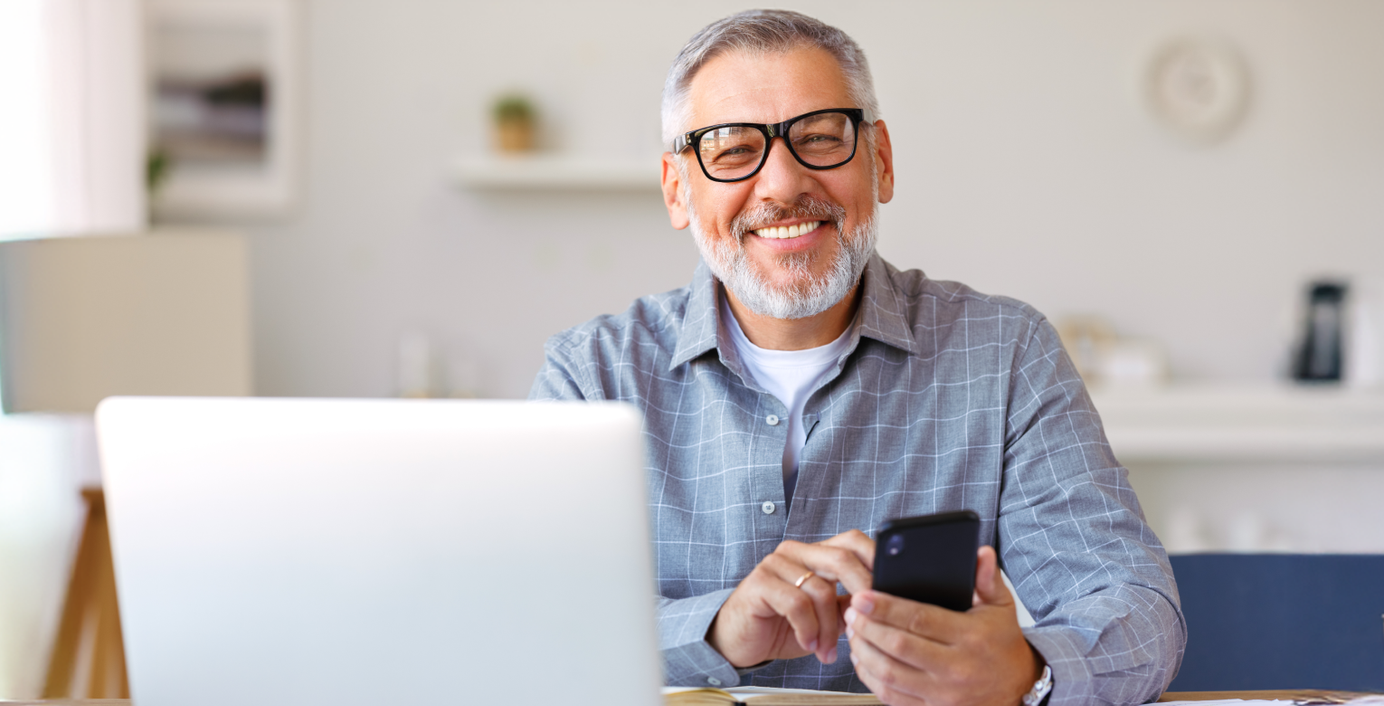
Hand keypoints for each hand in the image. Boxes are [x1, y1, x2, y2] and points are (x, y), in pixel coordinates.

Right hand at [708, 530, 874, 667]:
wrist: (740, 640)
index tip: (891, 591)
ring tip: (826, 649)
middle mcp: (796, 552)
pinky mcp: (759, 582)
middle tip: (867, 622)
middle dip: (861, 592)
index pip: (852, 541)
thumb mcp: (825, 616)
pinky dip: (808, 630)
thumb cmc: (781, 626)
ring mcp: (776, 564)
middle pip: (842, 558)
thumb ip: (849, 604)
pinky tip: (807, 643)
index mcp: (815, 554)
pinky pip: (796, 604)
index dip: (875, 561)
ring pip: (821, 589)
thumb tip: (884, 603)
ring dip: (829, 628)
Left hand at [844, 546, 1042, 705]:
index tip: (862, 596)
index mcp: (970, 638)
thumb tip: (980, 552)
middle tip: (851, 610)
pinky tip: (863, 657)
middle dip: (868, 627)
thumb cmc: (1003, 642)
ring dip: (864, 650)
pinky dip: (870, 677)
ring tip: (853, 630)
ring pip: (890, 673)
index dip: (886, 608)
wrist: (1019, 689)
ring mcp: (943, 693)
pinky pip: (892, 696)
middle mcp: (956, 668)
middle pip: (899, 646)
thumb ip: (987, 578)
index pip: (920, 620)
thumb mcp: (1002, 607)